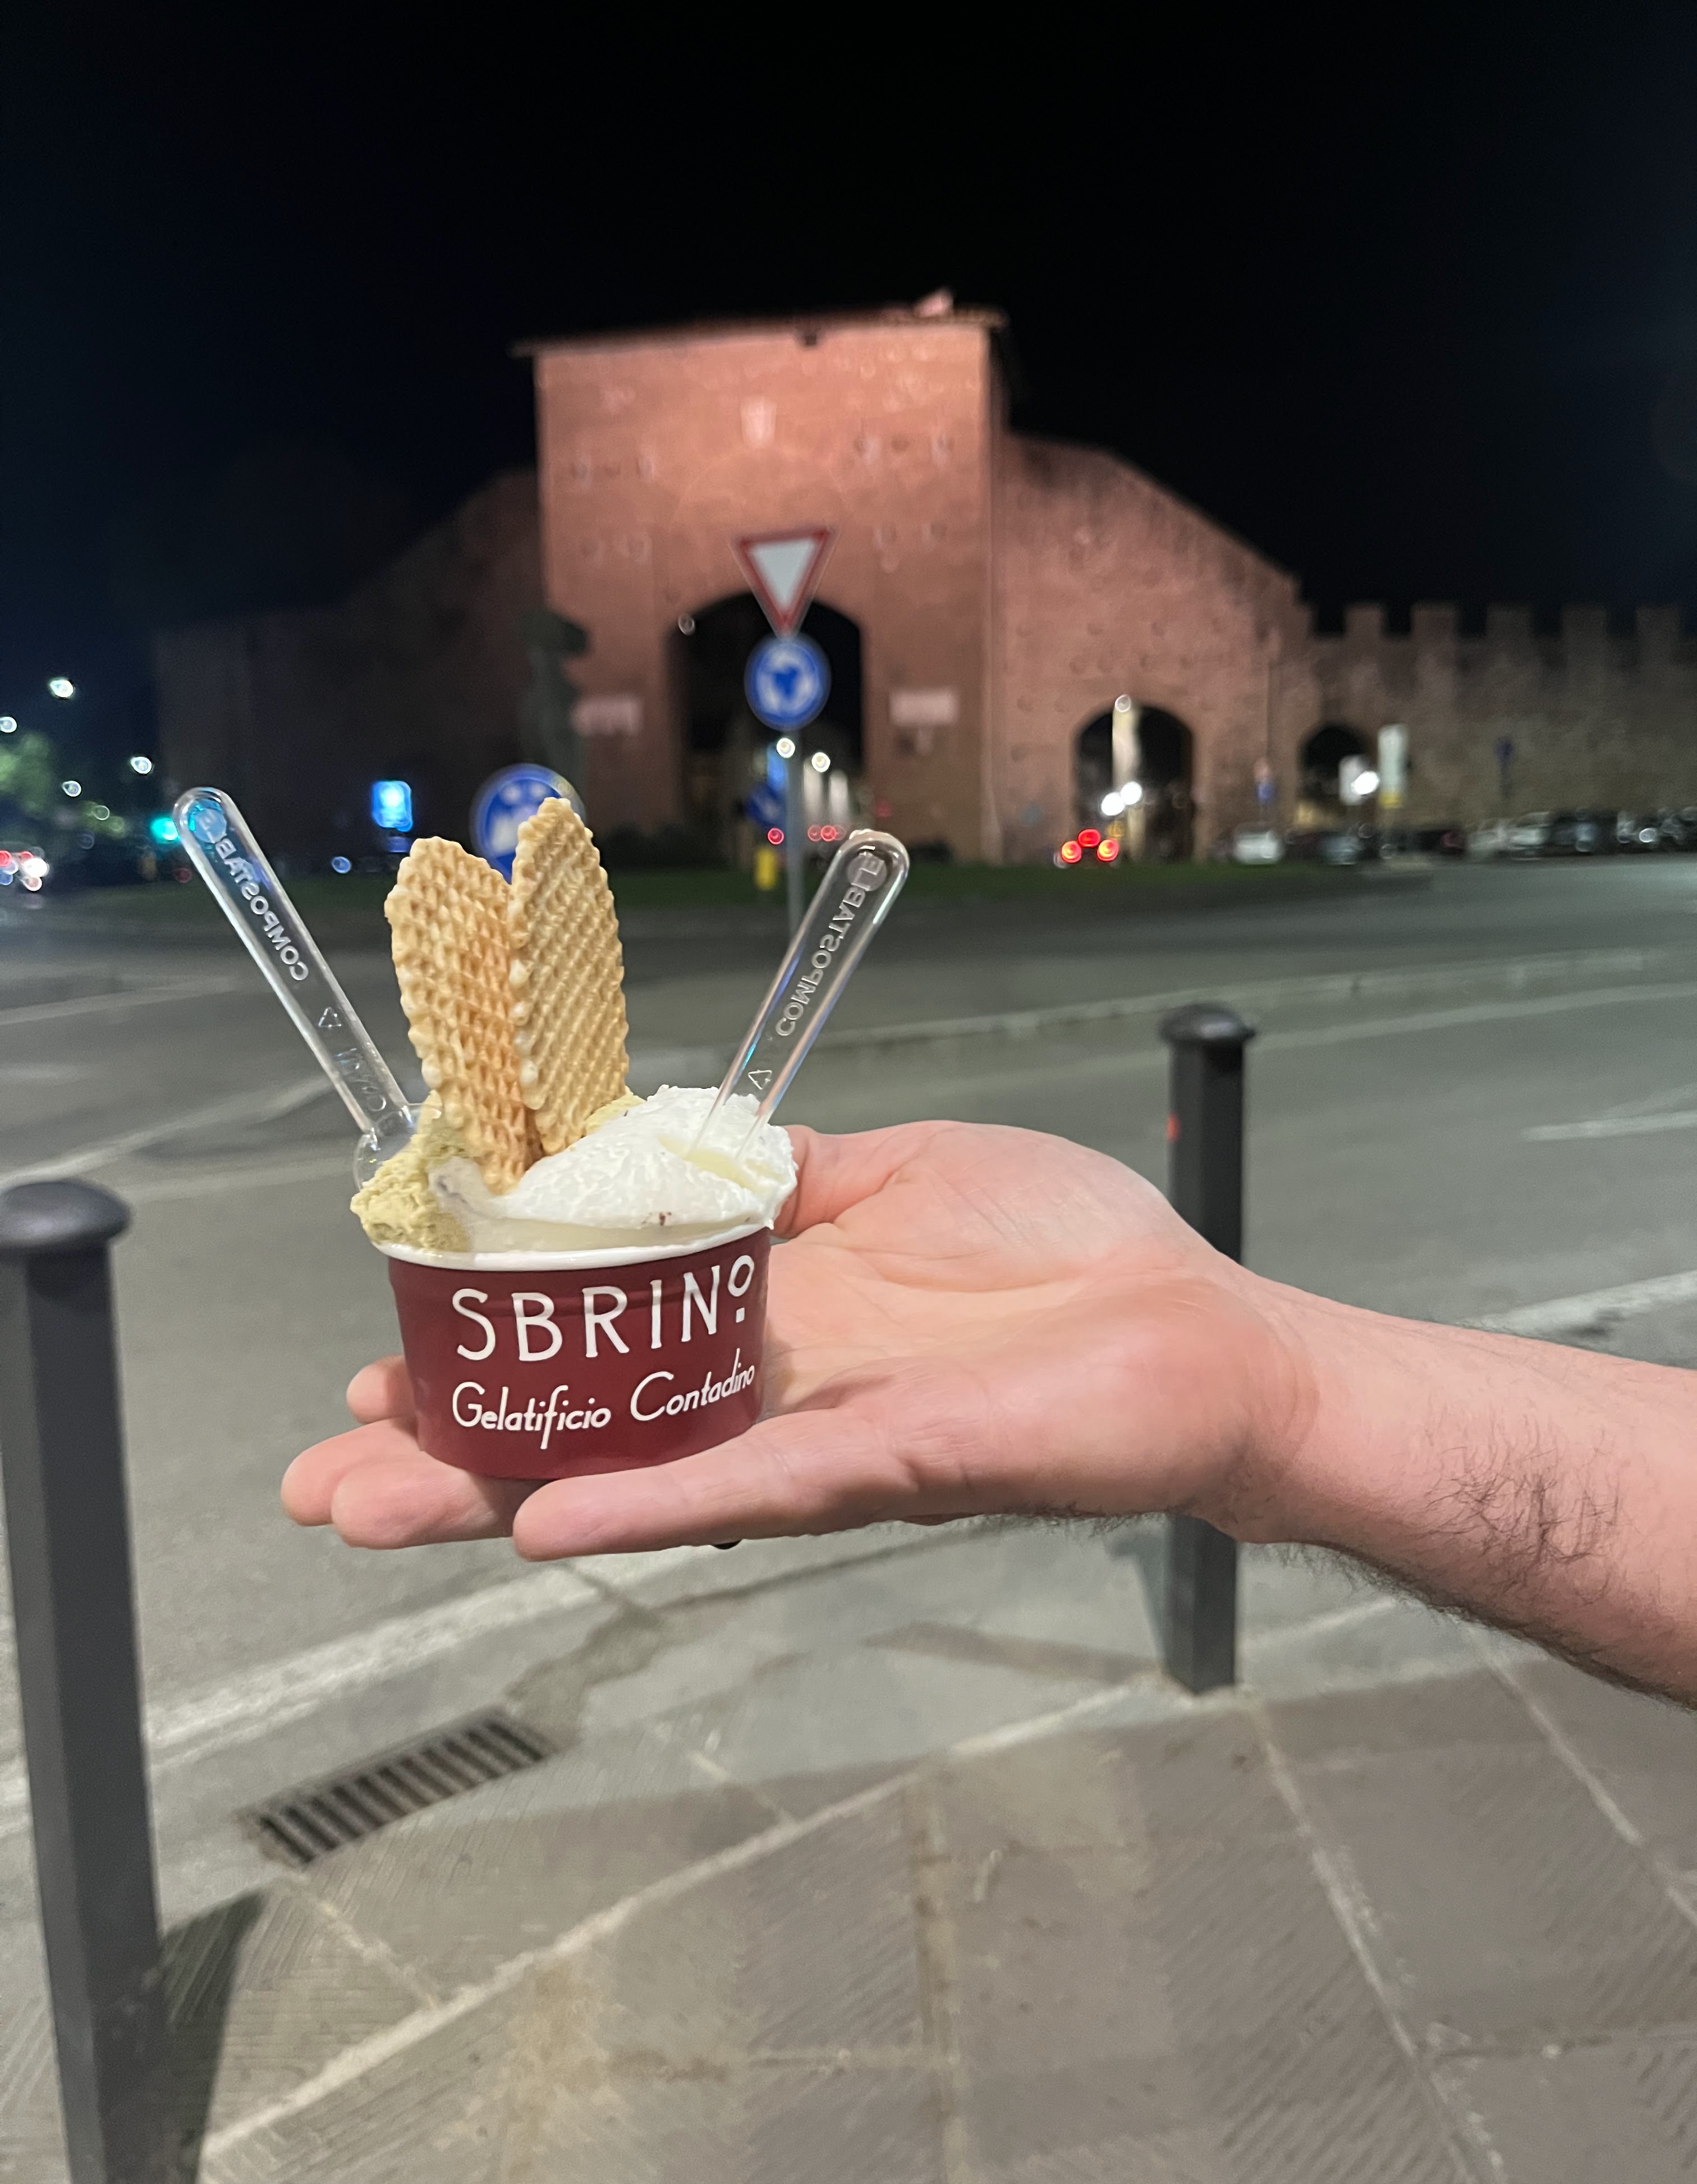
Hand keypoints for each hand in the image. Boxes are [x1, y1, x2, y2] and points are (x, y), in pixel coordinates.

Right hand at [283, 1122, 1306, 1558]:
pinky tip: (542, 1521)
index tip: (389, 1349)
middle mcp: (770, 1391)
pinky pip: (751, 1486)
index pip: (602, 1338)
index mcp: (770, 1315)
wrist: (1199, 1335)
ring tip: (368, 1511)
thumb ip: (790, 1167)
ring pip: (634, 1473)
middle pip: (586, 1429)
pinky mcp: (888, 1460)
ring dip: (501, 1495)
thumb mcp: (903, 1166)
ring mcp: (818, 1437)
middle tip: (322, 1482)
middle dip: (454, 1454)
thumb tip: (682, 1137)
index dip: (497, 1348)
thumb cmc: (1071, 1252)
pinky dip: (647, 1502)